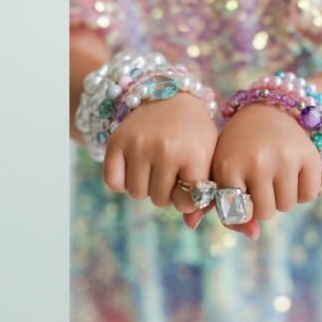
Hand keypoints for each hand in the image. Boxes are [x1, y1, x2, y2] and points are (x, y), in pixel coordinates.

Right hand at [102, 92, 217, 210]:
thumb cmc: (193, 136)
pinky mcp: (117, 141)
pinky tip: (134, 166)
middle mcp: (166, 149)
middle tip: (170, 170)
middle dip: (166, 191)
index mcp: (195, 154)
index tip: (189, 181)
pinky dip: (122, 181)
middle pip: (160, 200)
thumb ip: (205, 196)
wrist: (170, 96)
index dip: (188, 197)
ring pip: (137, 194)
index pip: (188, 202)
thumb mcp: (208, 159)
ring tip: (154, 166)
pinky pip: (113, 182)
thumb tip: (191, 225)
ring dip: (145, 186)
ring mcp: (139, 144)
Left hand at [184, 104, 321, 236]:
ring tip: (275, 176)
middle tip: (259, 182)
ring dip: (282, 197)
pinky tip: (292, 173)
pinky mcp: (309, 155)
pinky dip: (302, 191)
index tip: (241, 193)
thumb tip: (253, 235)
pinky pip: (308, 195)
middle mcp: (257, 161)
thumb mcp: (223, 173)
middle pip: (265, 213)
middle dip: (263, 203)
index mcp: (229, 166)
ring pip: (287, 206)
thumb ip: (226, 210)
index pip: (238, 214)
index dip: (242, 207)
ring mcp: (285, 157)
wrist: (268, 111)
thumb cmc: (239, 150)